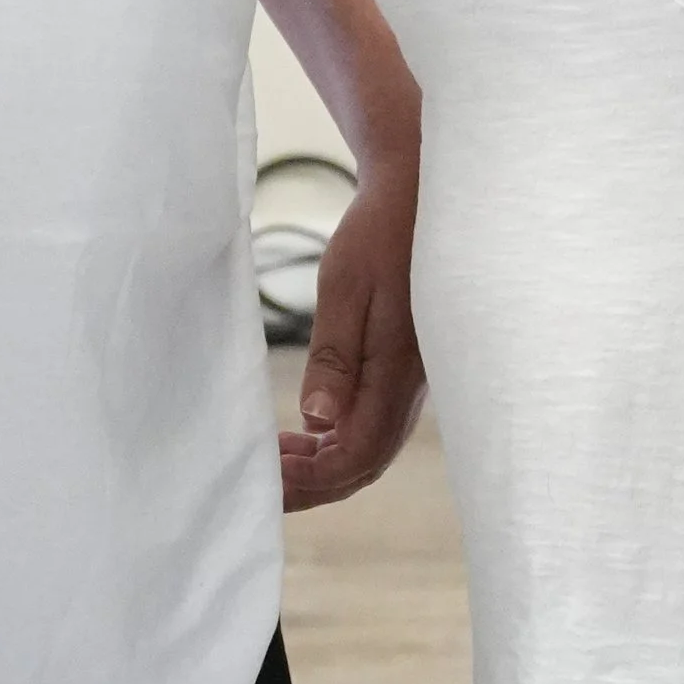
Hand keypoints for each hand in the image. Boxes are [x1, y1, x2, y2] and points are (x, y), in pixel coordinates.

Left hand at [277, 181, 424, 512]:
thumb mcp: (346, 287)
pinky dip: (341, 439)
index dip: (314, 475)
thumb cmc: (379, 234)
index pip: (358, 453)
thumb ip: (334, 356)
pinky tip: (309, 431)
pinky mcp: (407, 370)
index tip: (270, 473)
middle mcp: (413, 387)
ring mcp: (414, 381)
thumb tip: (318, 420)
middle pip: (366, 462)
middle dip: (316, 483)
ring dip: (327, 464)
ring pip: (373, 447)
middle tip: (265, 486)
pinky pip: (377, 422)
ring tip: (279, 461)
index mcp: (399, 371)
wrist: (418, 197)